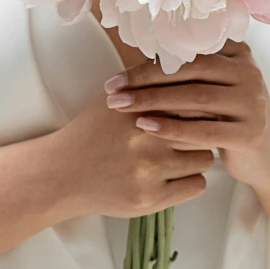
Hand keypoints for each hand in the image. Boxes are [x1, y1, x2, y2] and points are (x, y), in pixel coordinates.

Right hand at [49, 89, 214, 221]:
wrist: (64, 174)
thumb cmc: (93, 133)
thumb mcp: (114, 99)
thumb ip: (147, 84)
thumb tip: (187, 69)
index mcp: (140, 108)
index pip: (194, 102)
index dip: (198, 106)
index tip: (194, 112)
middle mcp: (148, 138)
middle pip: (204, 128)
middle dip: (200, 131)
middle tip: (189, 135)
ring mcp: (151, 170)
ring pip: (206, 159)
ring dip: (196, 158)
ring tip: (179, 157)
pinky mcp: (152, 199)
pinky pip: (198, 185)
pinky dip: (190, 180)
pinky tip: (173, 176)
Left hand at [104, 40, 269, 187]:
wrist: (266, 156)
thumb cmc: (226, 119)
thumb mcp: (213, 90)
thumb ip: (187, 73)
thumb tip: (136, 58)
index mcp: (238, 54)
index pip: (188, 52)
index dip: (149, 62)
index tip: (117, 76)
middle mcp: (249, 73)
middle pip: (190, 70)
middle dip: (146, 80)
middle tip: (113, 90)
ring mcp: (252, 103)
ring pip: (196, 98)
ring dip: (154, 101)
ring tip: (121, 107)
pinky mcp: (250, 133)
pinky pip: (204, 130)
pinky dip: (172, 128)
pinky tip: (146, 127)